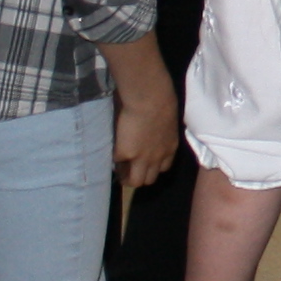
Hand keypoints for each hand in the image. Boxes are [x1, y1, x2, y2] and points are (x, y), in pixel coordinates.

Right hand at [107, 39, 178, 184]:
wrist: (151, 98)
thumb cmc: (160, 99)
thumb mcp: (165, 121)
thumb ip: (158, 131)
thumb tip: (148, 129)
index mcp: (170, 147)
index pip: (163, 168)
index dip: (153, 166)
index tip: (145, 161)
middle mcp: (158, 158)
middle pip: (150, 179)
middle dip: (140, 175)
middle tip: (129, 168)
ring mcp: (141, 159)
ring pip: (135, 181)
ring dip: (126, 177)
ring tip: (118, 169)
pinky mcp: (125, 154)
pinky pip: (116, 163)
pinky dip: (114, 160)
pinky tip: (111, 152)